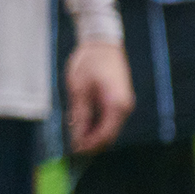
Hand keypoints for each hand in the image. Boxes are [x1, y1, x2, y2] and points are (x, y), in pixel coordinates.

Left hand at [64, 39, 135, 154]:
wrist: (102, 43)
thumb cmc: (89, 63)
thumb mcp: (78, 89)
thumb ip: (79, 115)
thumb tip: (77, 138)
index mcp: (117, 105)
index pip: (104, 135)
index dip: (88, 145)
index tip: (72, 150)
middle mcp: (124, 108)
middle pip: (108, 135)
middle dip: (90, 142)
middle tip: (70, 144)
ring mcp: (123, 104)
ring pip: (108, 128)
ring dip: (91, 133)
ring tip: (72, 129)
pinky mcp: (118, 101)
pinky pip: (108, 119)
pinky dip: (95, 124)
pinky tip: (79, 120)